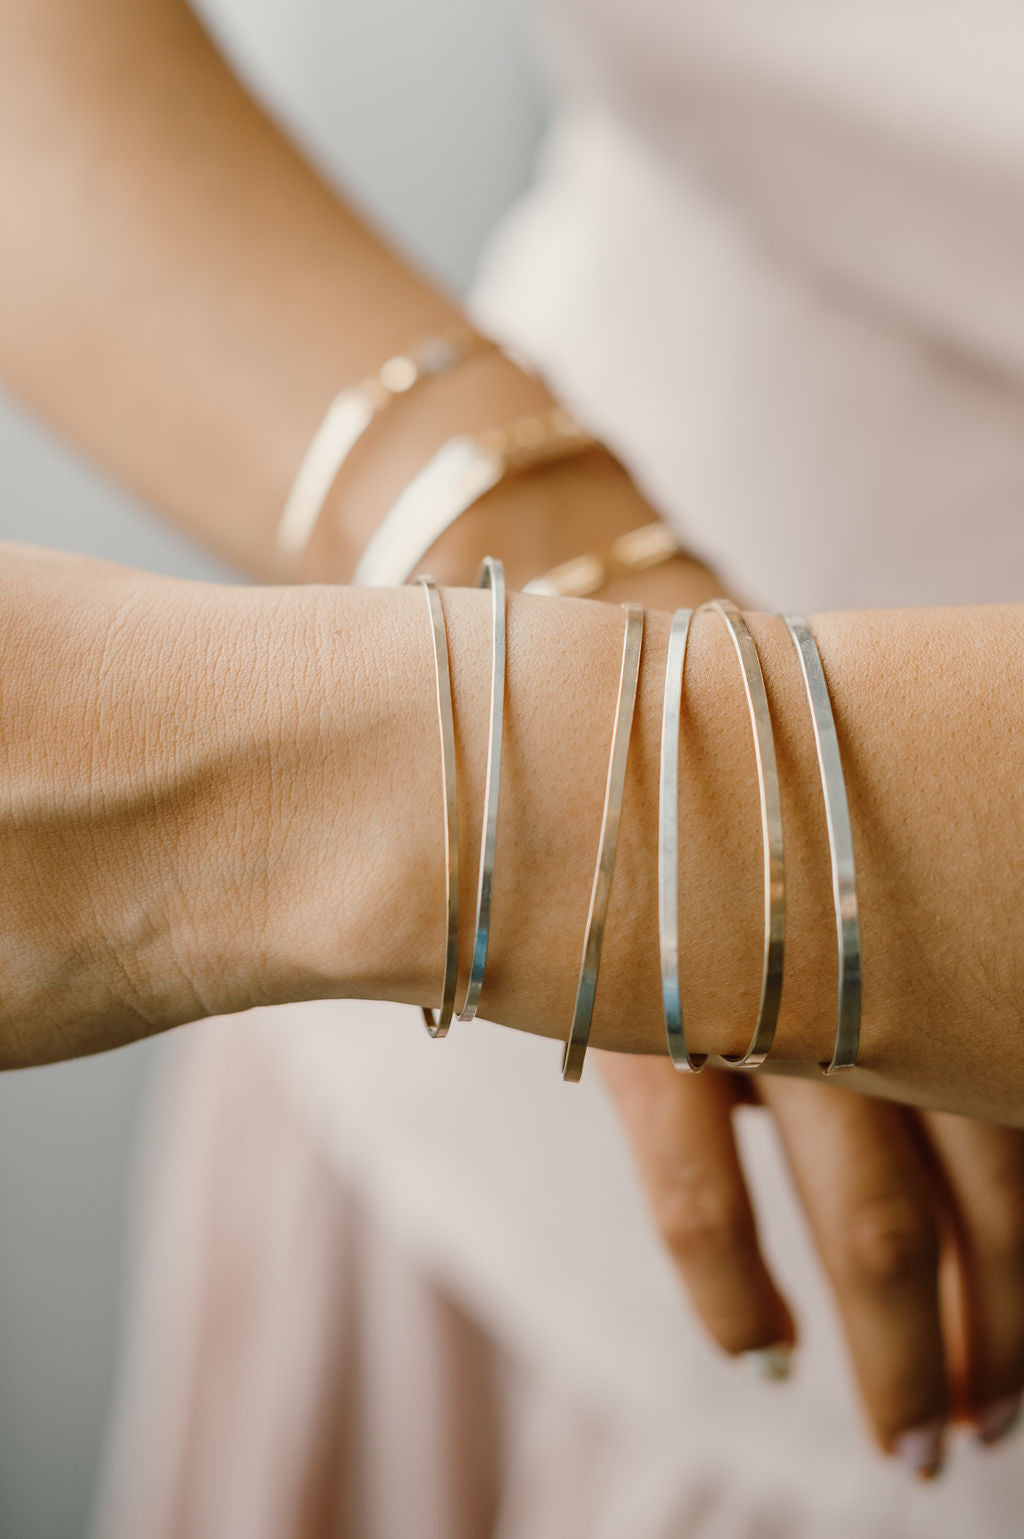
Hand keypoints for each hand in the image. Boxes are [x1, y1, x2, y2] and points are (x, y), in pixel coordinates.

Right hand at [418, 445, 1023, 1472]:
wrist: (575, 686)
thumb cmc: (717, 771)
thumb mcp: (833, 852)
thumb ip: (896, 951)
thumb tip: (954, 1108)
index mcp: (933, 932)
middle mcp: (873, 966)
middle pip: (972, 1194)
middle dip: (986, 1330)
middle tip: (969, 1436)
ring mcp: (761, 988)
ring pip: (868, 1206)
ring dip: (895, 1339)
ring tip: (904, 1435)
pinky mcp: (642, 1006)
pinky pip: (697, 1182)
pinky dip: (729, 1280)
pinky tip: (756, 1347)